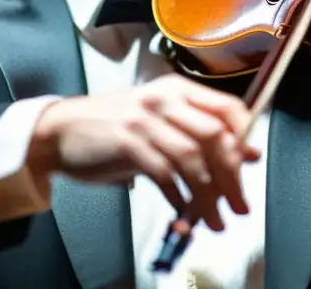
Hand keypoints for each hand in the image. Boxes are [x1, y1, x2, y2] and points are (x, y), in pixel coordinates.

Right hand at [26, 73, 259, 231]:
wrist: (60, 130)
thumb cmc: (115, 128)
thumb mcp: (161, 125)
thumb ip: (201, 136)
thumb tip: (248, 154)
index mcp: (178, 90)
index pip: (227, 107)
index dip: (245, 138)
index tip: (250, 167)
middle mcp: (164, 99)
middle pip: (214, 135)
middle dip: (232, 175)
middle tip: (239, 205)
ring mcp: (145, 119)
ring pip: (191, 158)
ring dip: (207, 195)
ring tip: (214, 220)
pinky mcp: (126, 141)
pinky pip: (163, 172)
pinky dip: (177, 197)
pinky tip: (182, 213)